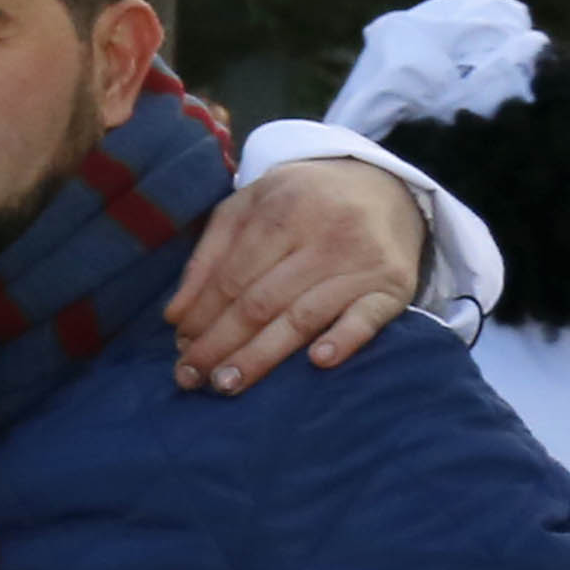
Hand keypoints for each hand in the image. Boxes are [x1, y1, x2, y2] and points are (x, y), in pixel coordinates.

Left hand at [167, 159, 430, 392]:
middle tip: (190, 378)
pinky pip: (368, 317)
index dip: (201, 317)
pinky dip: (344, 339)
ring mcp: (362, 260)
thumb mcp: (248, 209)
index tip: (180, 347)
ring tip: (226, 383)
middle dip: (219, 344)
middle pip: (260, 302)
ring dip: (261, 357)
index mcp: (283, 210)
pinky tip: (318, 361)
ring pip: (302, 317)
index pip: (231, 278)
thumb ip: (208, 256)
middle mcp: (325, 233)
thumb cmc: (302, 203)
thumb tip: (175, 316)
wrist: (385, 185)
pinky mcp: (394, 284)